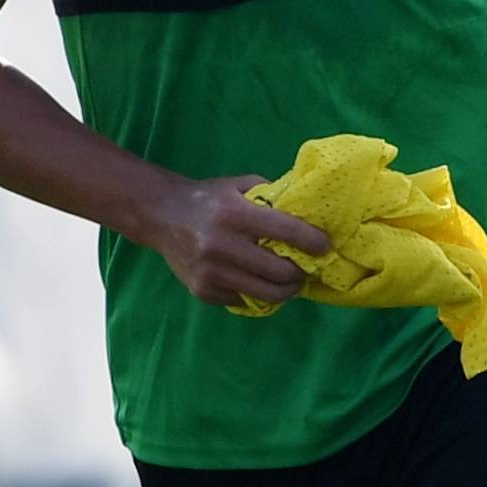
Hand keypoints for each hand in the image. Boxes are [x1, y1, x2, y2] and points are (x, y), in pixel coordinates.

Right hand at [138, 174, 327, 309]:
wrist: (161, 215)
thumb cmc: (208, 199)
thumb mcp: (239, 186)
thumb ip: (271, 197)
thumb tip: (306, 214)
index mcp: (234, 214)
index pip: (286, 231)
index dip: (312, 242)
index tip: (325, 246)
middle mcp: (222, 245)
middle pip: (280, 272)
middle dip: (301, 273)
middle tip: (306, 269)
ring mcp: (211, 273)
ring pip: (266, 294)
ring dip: (286, 290)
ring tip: (289, 281)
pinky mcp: (203, 291)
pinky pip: (244, 300)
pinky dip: (258, 294)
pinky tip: (258, 281)